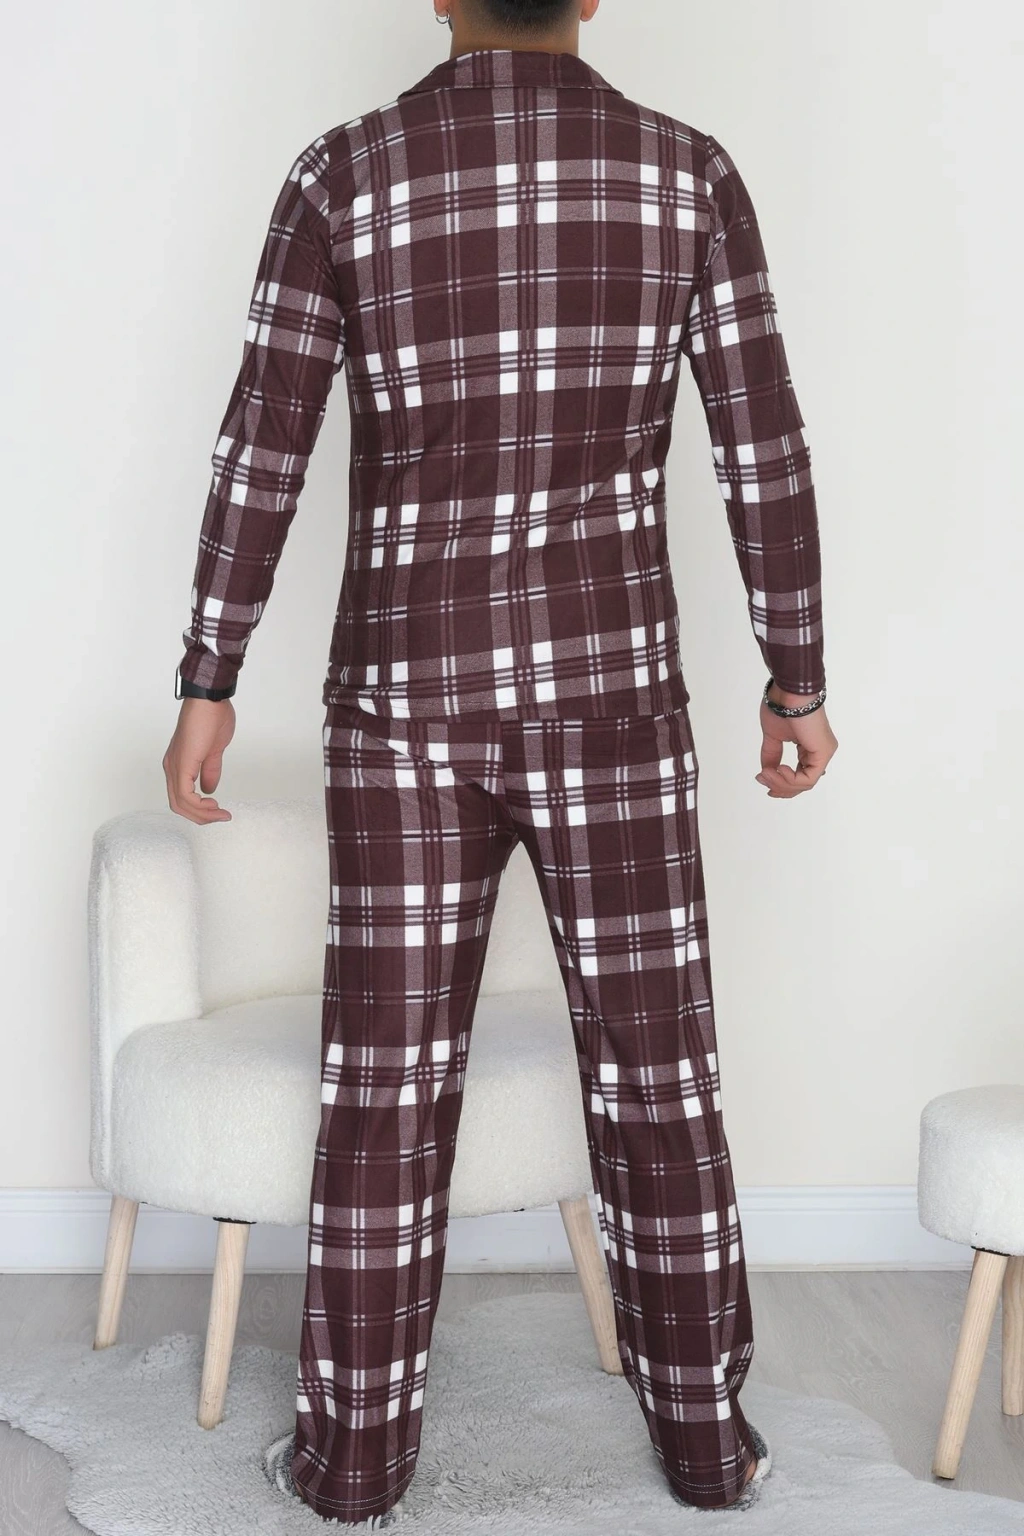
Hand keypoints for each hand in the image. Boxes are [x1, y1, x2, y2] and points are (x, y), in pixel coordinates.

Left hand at [163, 697, 235, 822]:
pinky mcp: (181, 764)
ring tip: (220, 813)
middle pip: (178, 804)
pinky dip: (199, 806)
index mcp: (178, 763)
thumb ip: (210, 770)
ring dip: (202, 814)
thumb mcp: (214, 750)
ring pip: (180, 803)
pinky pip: (184, 795)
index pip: (182, 796)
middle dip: (201, 816)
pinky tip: (213, 804)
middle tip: (220, 816)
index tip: (219, 809)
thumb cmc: (211, 717)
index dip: (199, 809)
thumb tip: (209, 788)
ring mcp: (174, 766)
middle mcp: (172, 767)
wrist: (209, 700)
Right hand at [755, 683, 837, 797]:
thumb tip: (766, 773)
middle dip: (780, 786)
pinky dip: (791, 779)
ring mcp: (823, 753)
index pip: (800, 775)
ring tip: (766, 773)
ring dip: (781, 782)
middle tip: (762, 780)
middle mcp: (819, 752)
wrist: (789, 692)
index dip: (782, 784)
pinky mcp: (823, 753)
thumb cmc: (782, 706)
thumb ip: (772, 755)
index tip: (763, 780)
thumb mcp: (773, 736)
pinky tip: (779, 769)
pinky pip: (808, 778)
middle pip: (802, 783)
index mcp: (809, 747)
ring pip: (805, 783)